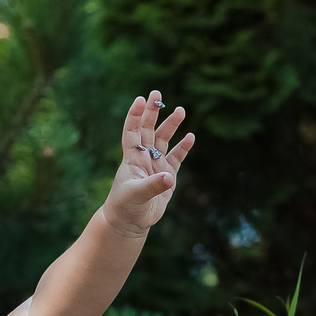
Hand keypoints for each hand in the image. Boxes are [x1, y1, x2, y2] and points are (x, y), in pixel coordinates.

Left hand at [99, 91, 194, 236]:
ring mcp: (156, 165)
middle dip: (153, 112)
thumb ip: (153, 185)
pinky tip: (190, 136)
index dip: (136, 115)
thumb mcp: (136, 195)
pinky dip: (183, 147)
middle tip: (157, 93)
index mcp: (132, 158)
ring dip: (171, 125)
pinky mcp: (167, 176)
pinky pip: (176, 158)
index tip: (141, 100)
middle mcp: (144, 157)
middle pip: (148, 129)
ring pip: (163, 140)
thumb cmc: (125, 207)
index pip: (132, 131)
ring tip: (181, 110)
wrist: (129, 222)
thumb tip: (169, 177)